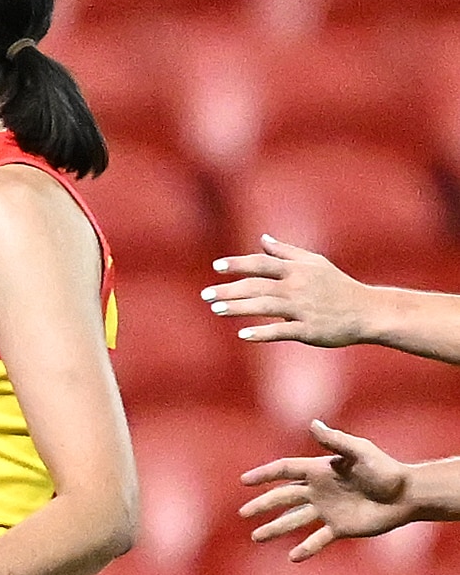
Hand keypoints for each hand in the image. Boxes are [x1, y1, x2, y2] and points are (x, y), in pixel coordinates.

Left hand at [201, 235, 378, 346]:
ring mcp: (303, 309)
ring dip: (238, 308)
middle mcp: (297, 288)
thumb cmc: (339, 286)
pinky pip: (282, 331)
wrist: (368, 312)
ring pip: (264, 307)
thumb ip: (287, 252)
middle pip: (257, 286)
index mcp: (297, 270)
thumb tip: (262, 239)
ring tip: (216, 309)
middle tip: (205, 295)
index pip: (262, 264)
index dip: (238, 264)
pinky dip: (262, 333)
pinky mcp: (309, 330)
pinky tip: (243, 335)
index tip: (217, 266)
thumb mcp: (315, 263)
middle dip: (229, 290)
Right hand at [240, 419, 416, 561]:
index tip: (244, 481)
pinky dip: (306, 548)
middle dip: (262, 505)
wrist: (407, 495)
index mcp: (318, 470)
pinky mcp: (340, 528)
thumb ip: (336, 441)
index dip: (264, 475)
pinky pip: (318, 539)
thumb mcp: (360, 452)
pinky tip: (293, 558)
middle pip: (283, 497)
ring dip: (275, 528)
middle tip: (243, 513)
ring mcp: (328, 511)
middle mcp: (318, 491)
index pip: (284, 471)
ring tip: (256, 538)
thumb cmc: (385, 469)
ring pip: (294, 520)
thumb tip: (313, 424)